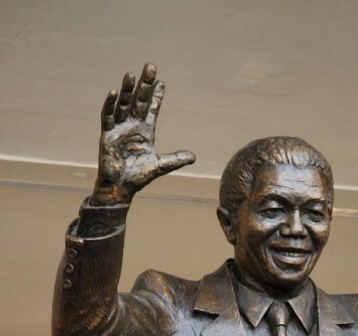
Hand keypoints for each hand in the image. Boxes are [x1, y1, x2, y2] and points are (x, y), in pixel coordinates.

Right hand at [91, 63, 195, 205]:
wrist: (122, 188)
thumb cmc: (138, 176)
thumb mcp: (160, 166)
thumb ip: (175, 159)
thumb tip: (193, 156)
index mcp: (144, 131)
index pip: (151, 109)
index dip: (156, 96)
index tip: (162, 82)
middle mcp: (132, 126)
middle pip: (139, 101)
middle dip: (144, 84)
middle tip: (151, 67)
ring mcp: (119, 129)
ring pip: (123, 104)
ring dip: (127, 90)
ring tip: (131, 74)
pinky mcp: (107, 135)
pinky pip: (108, 116)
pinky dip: (110, 105)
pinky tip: (114, 92)